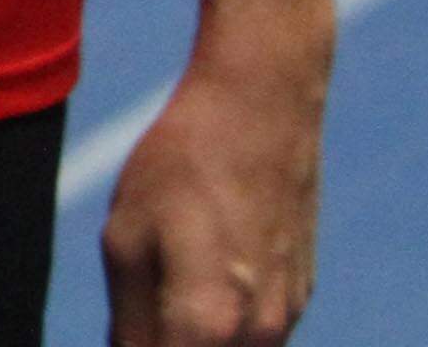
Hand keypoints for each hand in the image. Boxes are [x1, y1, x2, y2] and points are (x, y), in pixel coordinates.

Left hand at [101, 49, 326, 344]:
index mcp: (204, 326)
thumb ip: (127, 320)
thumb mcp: (126, 237)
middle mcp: (257, 337)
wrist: (261, 105)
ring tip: (176, 266)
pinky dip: (226, 318)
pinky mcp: (301, 297)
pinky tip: (210, 258)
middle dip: (162, 340)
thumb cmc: (182, 164)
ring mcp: (287, 319)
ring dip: (196, 334)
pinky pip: (255, 331)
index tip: (125, 328)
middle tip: (142, 301)